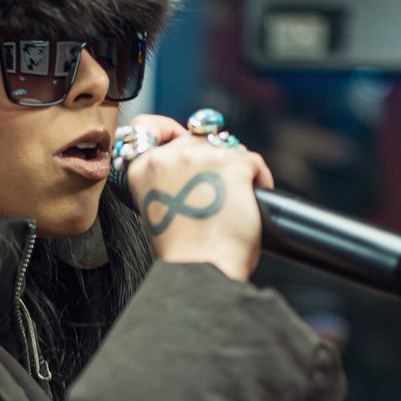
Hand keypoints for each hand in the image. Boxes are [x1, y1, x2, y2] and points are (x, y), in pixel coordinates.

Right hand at [122, 114, 273, 280]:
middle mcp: (169, 157)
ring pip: (228, 147)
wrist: (200, 272)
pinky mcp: (233, 166)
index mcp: (142, 169)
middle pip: (196, 136)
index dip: (165, 131)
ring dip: (236, 169)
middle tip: (216, 189)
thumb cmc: (182, 251)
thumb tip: (196, 158)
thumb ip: (167, 177)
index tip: (178, 139)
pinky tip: (251, 203)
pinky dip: (258, 179)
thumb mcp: (159, 206)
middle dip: (211, 156)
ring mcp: (202, 158)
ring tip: (234, 201)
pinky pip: (252, 162)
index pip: (145, 127)